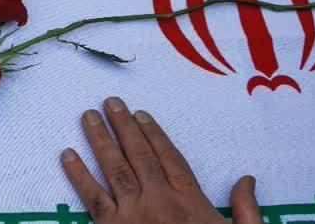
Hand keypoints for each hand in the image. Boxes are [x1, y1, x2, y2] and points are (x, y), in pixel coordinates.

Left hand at [62, 98, 260, 223]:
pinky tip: (67, 155)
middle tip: (108, 102)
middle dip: (123, 126)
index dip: (154, 134)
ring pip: (114, 169)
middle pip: (139, 156)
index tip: (140, 114)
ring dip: (99, 140)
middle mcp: (160, 202)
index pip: (170, 158)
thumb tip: (247, 179)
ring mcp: (133, 215)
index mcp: (190, 203)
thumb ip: (246, 210)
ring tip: (87, 117)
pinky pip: (91, 198)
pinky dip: (77, 175)